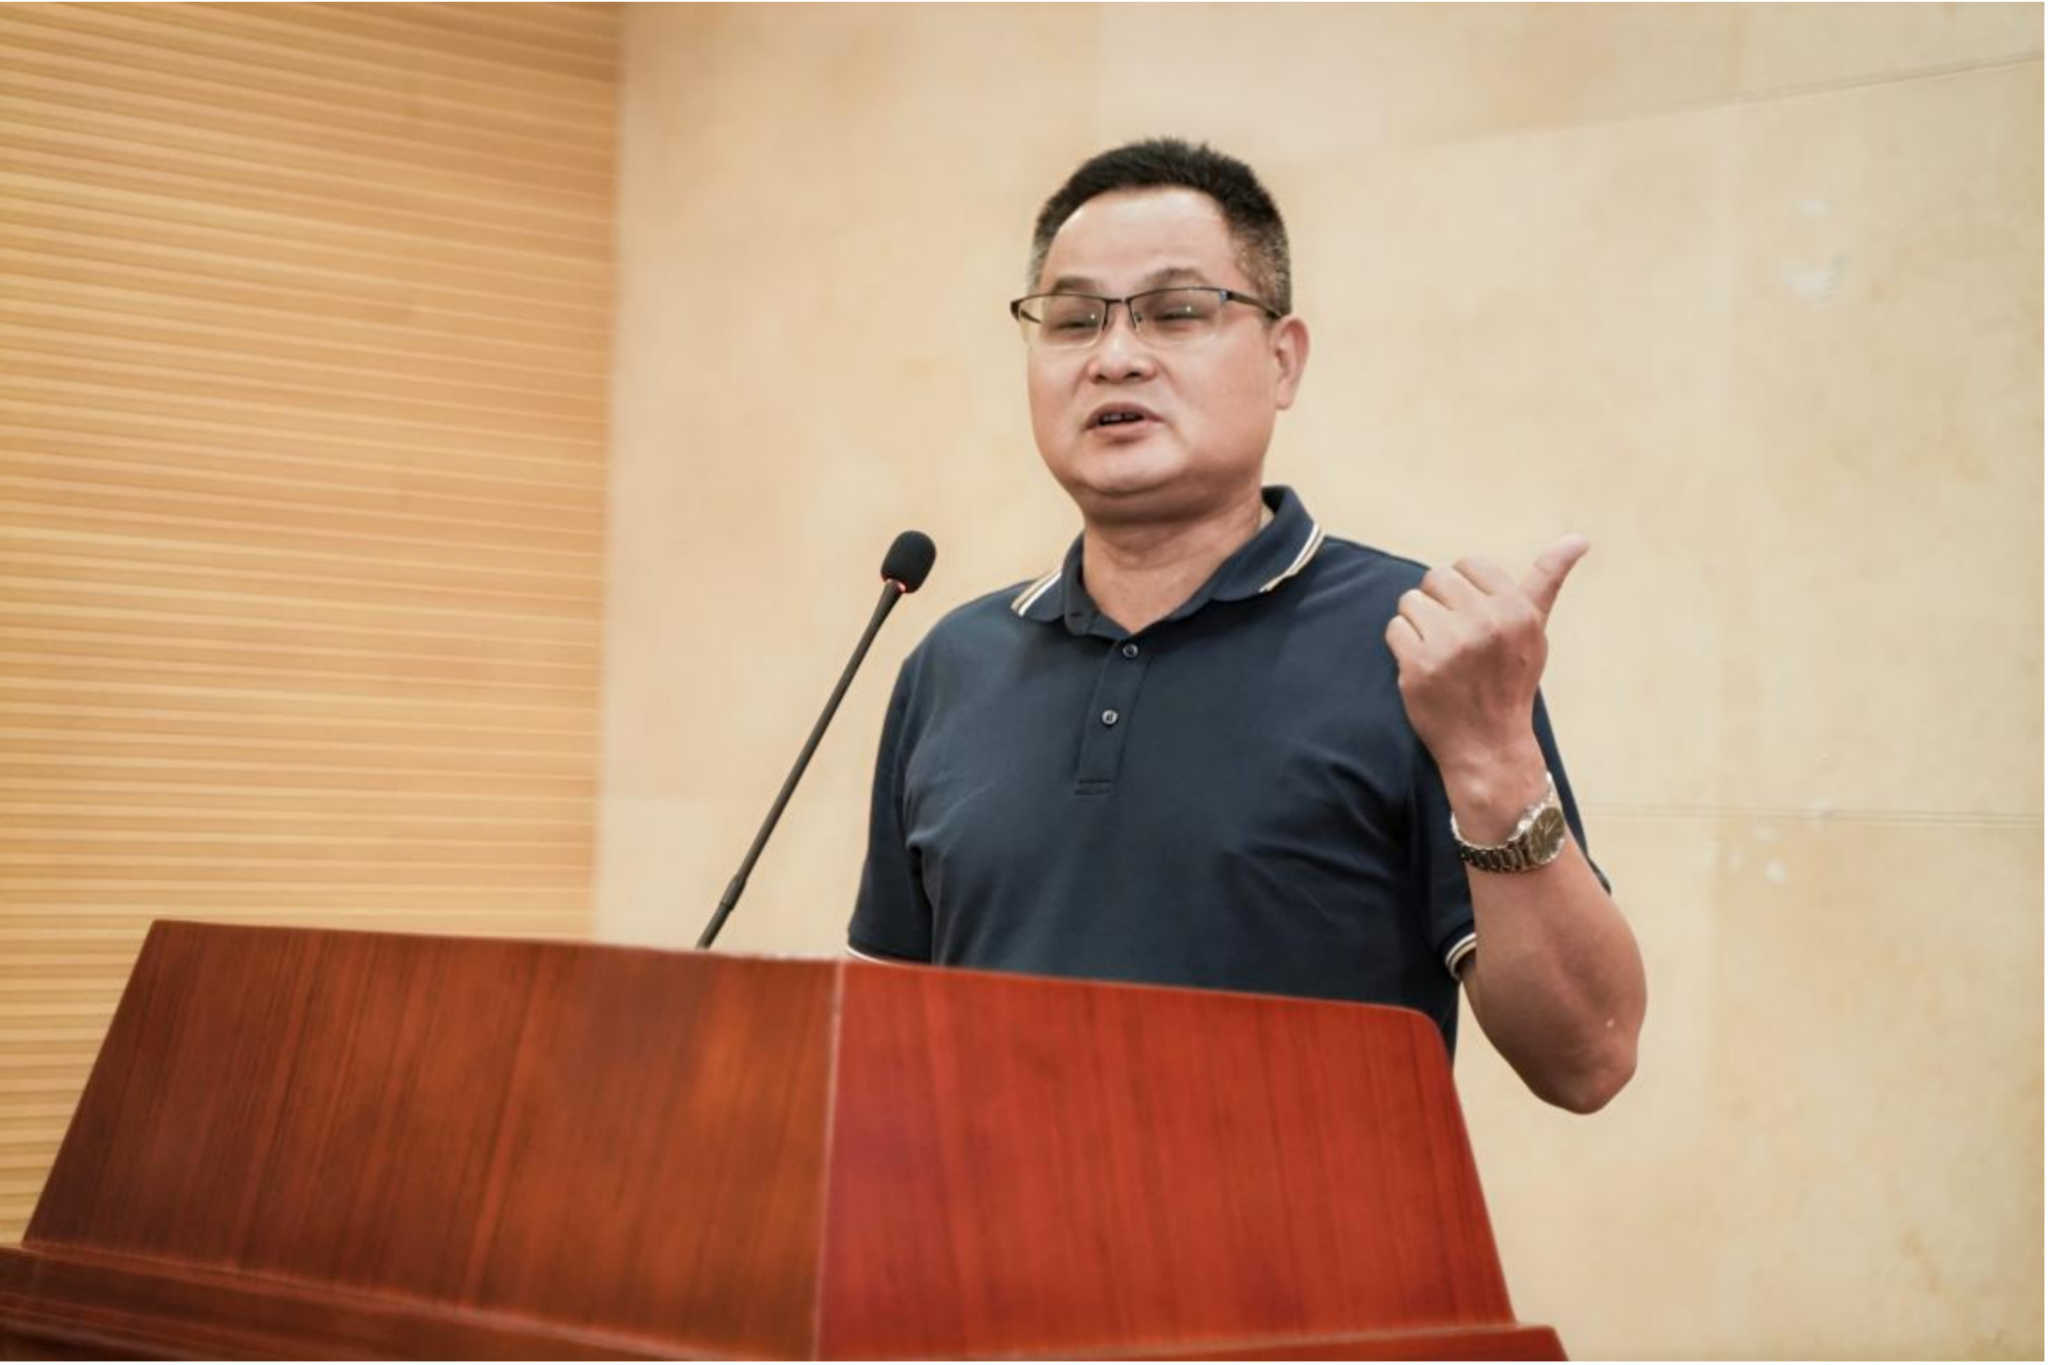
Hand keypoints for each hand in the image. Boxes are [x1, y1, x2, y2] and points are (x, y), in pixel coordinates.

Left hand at [1384, 536, 1587, 791]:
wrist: (1488, 744)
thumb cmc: (1511, 679)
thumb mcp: (1535, 629)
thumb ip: (1548, 579)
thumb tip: (1579, 538)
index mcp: (1516, 609)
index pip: (1470, 564)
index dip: (1466, 590)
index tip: (1476, 618)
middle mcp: (1485, 623)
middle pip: (1437, 578)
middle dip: (1440, 603)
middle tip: (1455, 636)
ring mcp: (1450, 645)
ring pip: (1411, 601)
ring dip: (1419, 623)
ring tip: (1440, 651)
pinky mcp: (1418, 666)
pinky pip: (1395, 628)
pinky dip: (1403, 645)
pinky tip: (1424, 666)